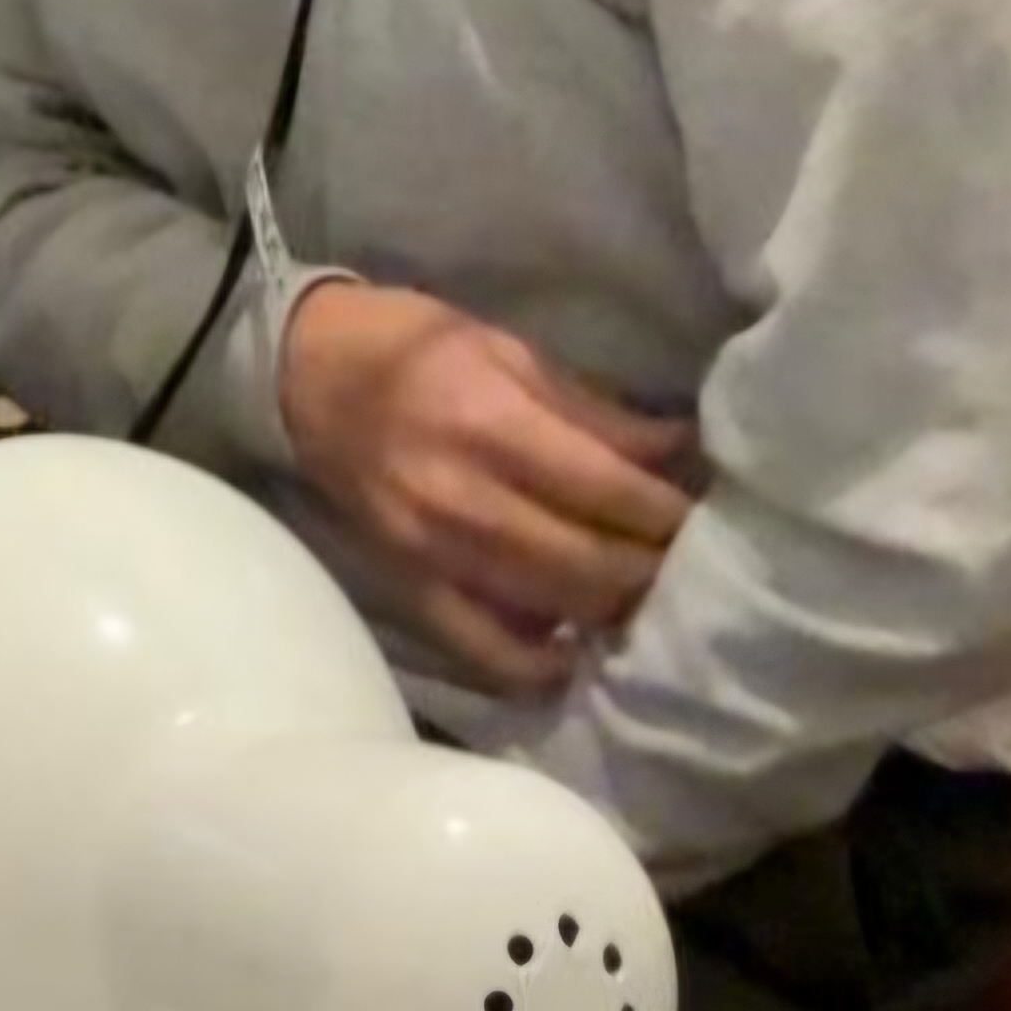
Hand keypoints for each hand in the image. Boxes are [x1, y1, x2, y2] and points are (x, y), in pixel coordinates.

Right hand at [277, 283, 696, 696]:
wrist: (306, 375)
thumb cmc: (414, 346)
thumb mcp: (508, 350)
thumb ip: (593, 410)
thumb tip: (678, 451)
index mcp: (490, 423)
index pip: (607, 490)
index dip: (667, 512)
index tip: (704, 516)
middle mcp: (462, 499)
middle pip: (589, 563)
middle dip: (653, 568)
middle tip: (689, 561)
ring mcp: (432, 553)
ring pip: (552, 609)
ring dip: (613, 609)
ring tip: (647, 592)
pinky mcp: (409, 588)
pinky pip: (486, 651)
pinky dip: (540, 664)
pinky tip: (575, 648)